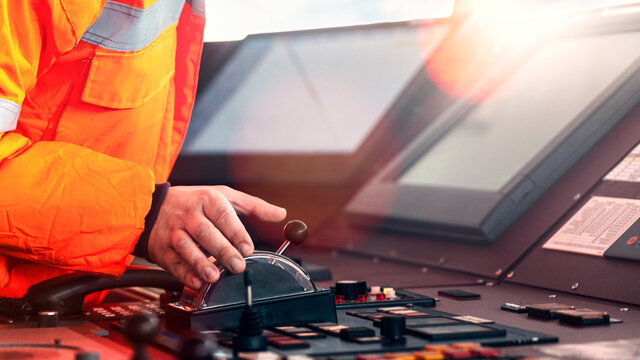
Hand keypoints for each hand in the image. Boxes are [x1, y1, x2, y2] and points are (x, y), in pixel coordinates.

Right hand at [147, 185, 286, 289]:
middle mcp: (188, 214)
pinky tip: (196, 281)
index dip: (236, 233)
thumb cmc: (195, 202)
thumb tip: (280, 213)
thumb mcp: (225, 196)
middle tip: (238, 266)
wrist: (155, 205)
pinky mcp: (162, 247)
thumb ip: (254, 206)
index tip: (248, 248)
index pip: (223, 215)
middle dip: (222, 250)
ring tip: (214, 276)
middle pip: (206, 232)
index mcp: (207, 199)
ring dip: (200, 263)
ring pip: (186, 247)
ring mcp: (173, 231)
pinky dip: (184, 273)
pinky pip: (173, 261)